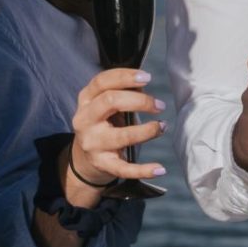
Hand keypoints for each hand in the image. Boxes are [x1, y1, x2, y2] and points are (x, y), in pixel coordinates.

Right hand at [65, 68, 165, 204]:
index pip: (102, 82)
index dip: (125, 76)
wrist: (85, 159)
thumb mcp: (106, 105)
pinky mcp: (102, 164)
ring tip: (162, 127)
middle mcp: (85, 120)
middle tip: (159, 105)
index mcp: (86, 100)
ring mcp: (92, 144)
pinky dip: (144, 169)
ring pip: (122, 135)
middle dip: (140, 101)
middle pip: (110, 101)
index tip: (147, 77)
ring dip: (147, 131)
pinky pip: (125, 168)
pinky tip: (160, 169)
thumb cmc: (103, 124)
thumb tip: (144, 85)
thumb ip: (123, 92)